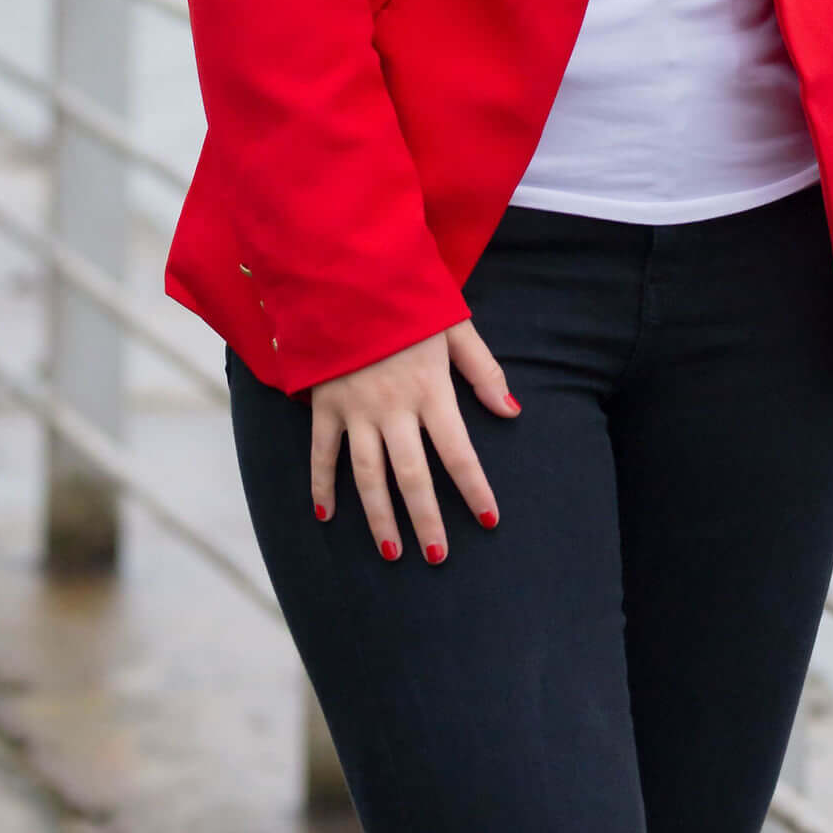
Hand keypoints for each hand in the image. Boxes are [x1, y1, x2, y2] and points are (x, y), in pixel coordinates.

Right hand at [310, 320, 519, 561]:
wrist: (350, 276)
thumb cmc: (409, 302)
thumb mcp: (455, 328)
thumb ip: (484, 371)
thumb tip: (511, 412)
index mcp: (431, 390)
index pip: (458, 451)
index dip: (474, 488)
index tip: (489, 520)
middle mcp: (394, 408)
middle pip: (412, 476)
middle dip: (427, 519)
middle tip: (437, 556)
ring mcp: (356, 410)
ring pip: (368, 476)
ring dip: (379, 517)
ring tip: (392, 551)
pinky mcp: (325, 406)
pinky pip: (322, 454)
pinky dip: (321, 486)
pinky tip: (326, 516)